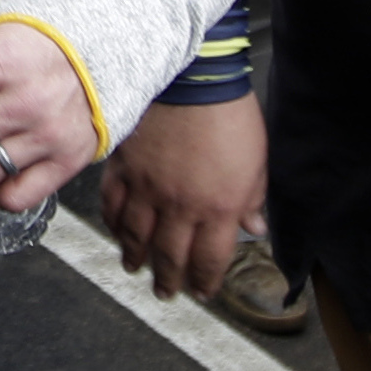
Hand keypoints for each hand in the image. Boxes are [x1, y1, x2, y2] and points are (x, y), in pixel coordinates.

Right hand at [97, 96, 269, 298]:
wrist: (193, 78)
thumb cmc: (228, 113)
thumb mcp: (258, 161)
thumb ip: (254, 199)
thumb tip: (255, 227)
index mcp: (219, 207)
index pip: (210, 260)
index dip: (206, 282)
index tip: (203, 291)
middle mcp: (181, 205)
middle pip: (170, 257)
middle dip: (169, 281)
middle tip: (166, 292)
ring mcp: (148, 189)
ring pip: (136, 237)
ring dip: (135, 258)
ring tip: (135, 268)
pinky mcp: (125, 169)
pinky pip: (113, 206)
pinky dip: (113, 224)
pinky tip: (115, 232)